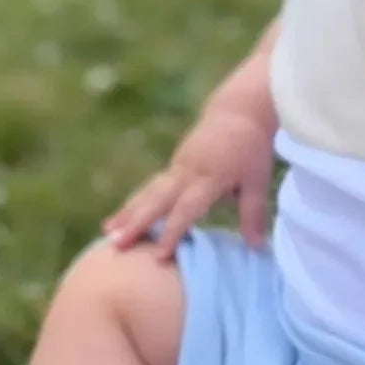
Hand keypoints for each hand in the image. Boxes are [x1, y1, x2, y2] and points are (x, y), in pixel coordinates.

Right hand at [104, 109, 274, 260]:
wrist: (237, 109)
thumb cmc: (251, 147)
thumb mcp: (257, 181)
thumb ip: (253, 214)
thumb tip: (258, 248)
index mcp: (208, 178)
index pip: (186, 210)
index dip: (172, 233)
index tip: (158, 256)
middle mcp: (186, 172)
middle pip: (156, 200)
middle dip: (135, 224)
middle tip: (115, 244)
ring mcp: (177, 167)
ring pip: (148, 192)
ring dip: (127, 213)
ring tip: (107, 232)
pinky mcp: (174, 165)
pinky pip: (151, 187)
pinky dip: (135, 204)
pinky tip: (123, 219)